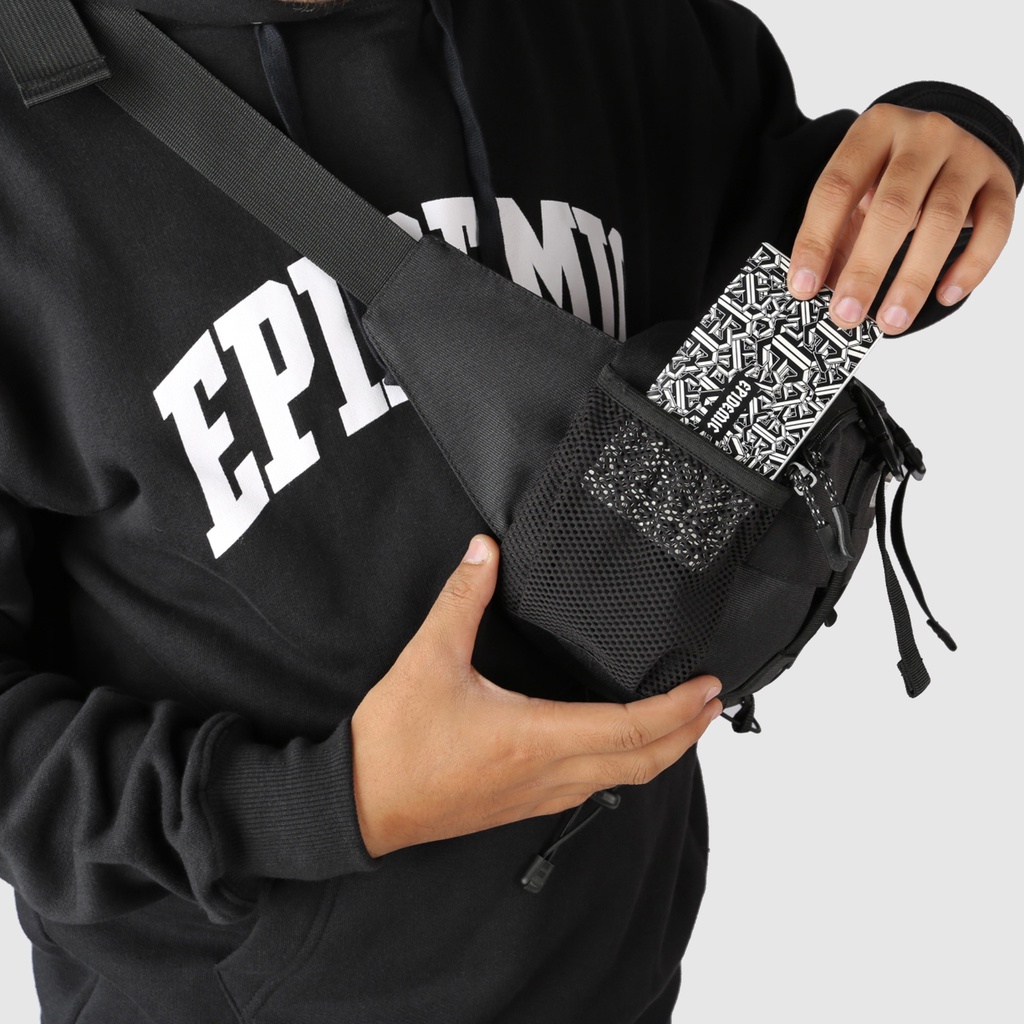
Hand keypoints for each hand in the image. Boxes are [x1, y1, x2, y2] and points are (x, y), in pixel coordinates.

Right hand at [350, 535, 722, 857]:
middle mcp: (549, 774)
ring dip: (661, 751)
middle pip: (642, 762)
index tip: (708, 686)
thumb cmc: (396, 743)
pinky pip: (594, 788)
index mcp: (536, 737)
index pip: (630, 727)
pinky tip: (620, 745)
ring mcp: (539, 795)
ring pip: (622, 780)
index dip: (677, 709)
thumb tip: (484, 550)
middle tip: (712, 702)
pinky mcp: (524, 803)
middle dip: (686, 733)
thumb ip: (462, 599)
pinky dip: (626, 765)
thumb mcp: (428, 659)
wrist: (360, 806)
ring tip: (681, 721)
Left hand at [788, 103, 1016, 333]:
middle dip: (866, 269)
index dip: (816, 242)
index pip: (836, 188)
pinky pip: (993, 226)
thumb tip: (815, 292)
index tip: (803, 289)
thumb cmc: (890, 177)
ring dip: (914, 279)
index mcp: (873, 130)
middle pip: (892, 207)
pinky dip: (971, 265)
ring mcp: (967, 154)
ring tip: (892, 321)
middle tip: (847, 315)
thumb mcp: (855, 193)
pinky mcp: (999, 179)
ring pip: (942, 220)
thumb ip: (836, 236)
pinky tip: (946, 295)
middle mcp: (923, 134)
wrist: (950, 144)